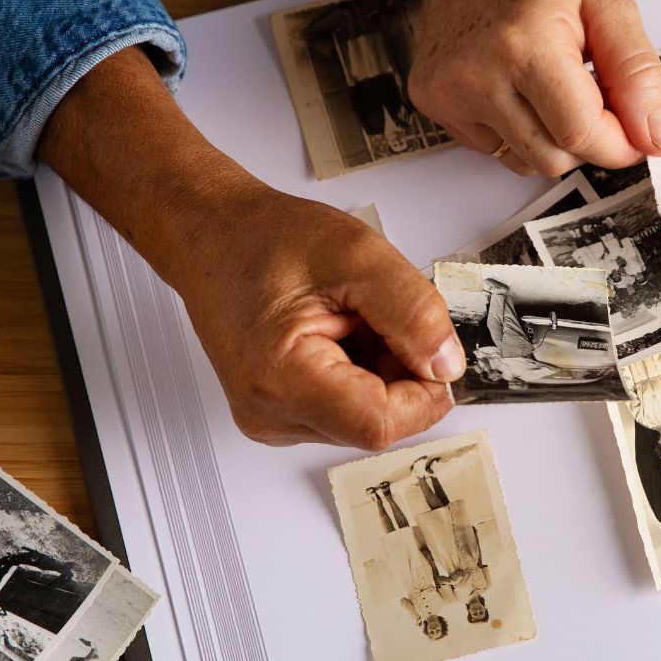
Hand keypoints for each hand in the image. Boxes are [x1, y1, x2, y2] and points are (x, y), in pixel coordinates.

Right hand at [167, 183, 461, 448]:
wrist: (212, 236)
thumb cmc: (265, 238)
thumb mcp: (358, 255)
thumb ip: (413, 312)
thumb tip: (448, 366)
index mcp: (281, 379)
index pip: (380, 424)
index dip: (424, 391)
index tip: (434, 347)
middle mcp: (272, 414)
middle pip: (376, 423)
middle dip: (401, 372)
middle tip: (379, 314)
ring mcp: (274, 419)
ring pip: (366, 417)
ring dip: (382, 370)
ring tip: (351, 318)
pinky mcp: (282, 414)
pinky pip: (347, 408)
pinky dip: (362, 372)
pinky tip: (340, 332)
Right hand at [379, 0, 660, 176]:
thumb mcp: (607, 1)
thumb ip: (638, 73)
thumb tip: (654, 138)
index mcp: (524, 45)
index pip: (580, 135)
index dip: (618, 143)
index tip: (633, 130)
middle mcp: (478, 75)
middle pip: (553, 159)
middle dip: (587, 140)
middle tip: (592, 94)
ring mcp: (449, 93)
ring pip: (525, 163)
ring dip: (552, 138)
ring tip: (551, 85)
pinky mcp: (434, 103)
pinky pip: (495, 150)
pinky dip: (519, 130)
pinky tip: (517, 86)